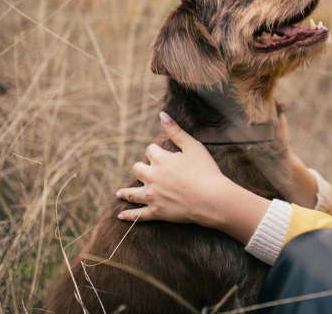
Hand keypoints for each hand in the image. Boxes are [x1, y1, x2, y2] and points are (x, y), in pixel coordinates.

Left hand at [116, 113, 270, 242]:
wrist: (212, 199)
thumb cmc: (205, 171)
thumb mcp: (193, 146)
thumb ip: (175, 131)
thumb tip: (162, 115)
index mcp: (160, 160)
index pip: (150, 150)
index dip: (156, 151)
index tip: (162, 154)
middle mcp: (152, 177)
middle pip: (137, 169)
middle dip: (140, 168)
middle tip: (146, 171)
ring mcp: (152, 196)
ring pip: (132, 193)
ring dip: (125, 192)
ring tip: (119, 193)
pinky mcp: (156, 212)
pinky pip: (138, 215)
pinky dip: (128, 216)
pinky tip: (120, 216)